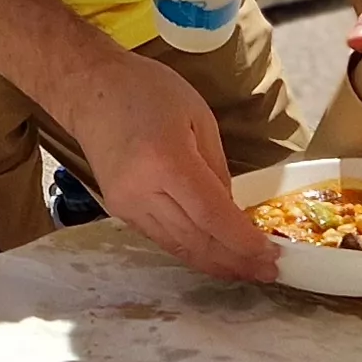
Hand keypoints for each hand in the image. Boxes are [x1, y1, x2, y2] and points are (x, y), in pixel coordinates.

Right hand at [53, 52, 278, 284]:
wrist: (90, 89)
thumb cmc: (147, 91)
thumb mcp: (199, 117)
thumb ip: (217, 168)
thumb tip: (231, 211)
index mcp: (167, 160)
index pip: (212, 216)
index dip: (243, 242)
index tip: (270, 257)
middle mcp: (143, 191)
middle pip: (196, 240)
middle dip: (235, 261)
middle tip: (268, 272)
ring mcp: (127, 205)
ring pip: (178, 247)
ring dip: (215, 263)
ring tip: (246, 271)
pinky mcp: (120, 211)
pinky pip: (162, 239)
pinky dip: (191, 251)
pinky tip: (213, 255)